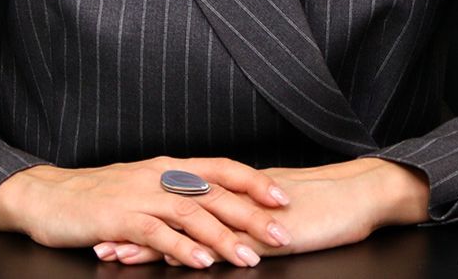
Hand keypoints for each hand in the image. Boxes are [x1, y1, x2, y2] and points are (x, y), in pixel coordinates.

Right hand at [0, 155, 292, 267]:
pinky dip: (181, 249)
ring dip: (223, 237)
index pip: (222, 169)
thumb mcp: (142, 188)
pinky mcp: (118, 217)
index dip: (255, 181)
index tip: (284, 198)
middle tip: (281, 235)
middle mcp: (159, 176)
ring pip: (191, 214)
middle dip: (251, 215)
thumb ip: (175, 195)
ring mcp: (138, 195)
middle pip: (215, 193)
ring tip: (248, 258)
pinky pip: (156, 234)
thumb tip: (215, 207)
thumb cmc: (96, 196)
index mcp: (168, 168)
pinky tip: (200, 263)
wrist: (46, 195)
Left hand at [92, 156, 429, 264]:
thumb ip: (248, 212)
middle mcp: (232, 198)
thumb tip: (226, 223)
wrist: (360, 195)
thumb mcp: (276, 208)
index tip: (110, 220)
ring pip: (186, 227)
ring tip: (115, 255)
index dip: (143, 211)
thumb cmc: (324, 205)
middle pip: (170, 212)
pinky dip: (193, 254)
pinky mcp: (262, 232)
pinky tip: (172, 265)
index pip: (177, 200)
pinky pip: (220, 243)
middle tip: (97, 238)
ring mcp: (244, 214)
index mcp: (232, 191)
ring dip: (150, 243)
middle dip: (133, 226)